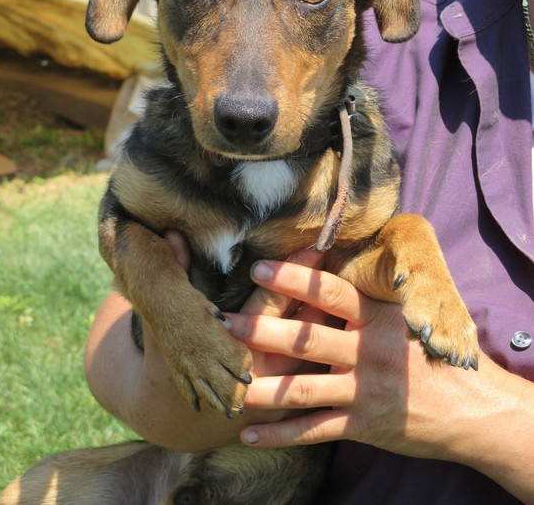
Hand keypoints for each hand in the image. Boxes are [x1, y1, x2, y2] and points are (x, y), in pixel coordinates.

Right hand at [85, 234, 327, 451]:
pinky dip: (329, 355)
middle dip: (322, 295)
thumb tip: (173, 233)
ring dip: (331, 325)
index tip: (316, 245)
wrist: (172, 413)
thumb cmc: (171, 353)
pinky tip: (349, 330)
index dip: (294, 273)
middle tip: (346, 265)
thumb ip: (177, 271)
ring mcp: (271, 391)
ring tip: (359, 294)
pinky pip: (313, 378)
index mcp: (227, 344)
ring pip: (310, 355)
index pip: (269, 302)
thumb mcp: (169, 313)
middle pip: (298, 328)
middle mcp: (252, 370)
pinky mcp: (282, 407)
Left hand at [224, 257, 533, 501]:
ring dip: (261, 386)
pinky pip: (314, 430)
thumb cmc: (435, 353)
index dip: (293, 280)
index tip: (258, 269)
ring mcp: (363, 391)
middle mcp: (366, 352)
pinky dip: (280, 434)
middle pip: (305, 338)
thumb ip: (371, 296)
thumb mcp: (409, 316)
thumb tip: (331, 264)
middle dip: (262, 331)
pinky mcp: (362, 425)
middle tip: (225, 323)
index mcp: (376, 318)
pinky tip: (248, 434)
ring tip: (226, 383)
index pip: (329, 293)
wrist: (473, 409)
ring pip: (302, 388)